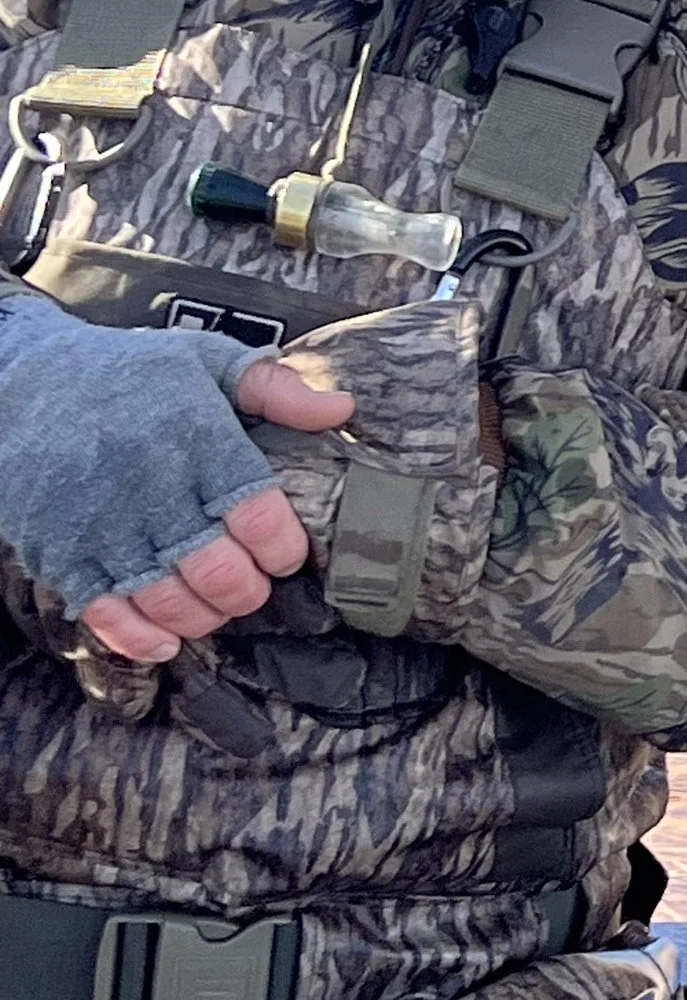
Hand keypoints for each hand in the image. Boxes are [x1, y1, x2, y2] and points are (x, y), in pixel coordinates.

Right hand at [79, 358, 354, 664]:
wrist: (20, 381)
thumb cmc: (125, 372)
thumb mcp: (204, 359)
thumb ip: (275, 388)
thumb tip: (342, 410)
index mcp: (193, 437)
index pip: (257, 515)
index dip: (283, 548)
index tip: (286, 553)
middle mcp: (148, 485)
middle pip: (218, 571)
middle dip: (248, 591)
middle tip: (253, 586)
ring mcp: (100, 524)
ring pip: (168, 600)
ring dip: (204, 617)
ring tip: (215, 605)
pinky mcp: (59, 552)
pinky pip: (108, 613)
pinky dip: (143, 638)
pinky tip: (167, 640)